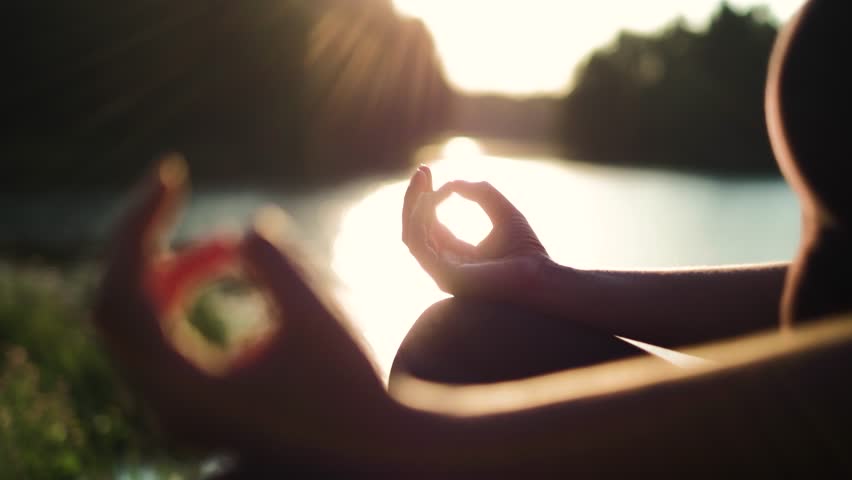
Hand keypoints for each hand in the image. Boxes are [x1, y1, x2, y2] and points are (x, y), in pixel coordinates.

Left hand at [93, 155, 392, 461]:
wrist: (370, 448)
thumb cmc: (351, 388)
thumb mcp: (320, 318)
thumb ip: (277, 266)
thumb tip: (248, 230)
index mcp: (186, 391)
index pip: (123, 297)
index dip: (138, 226)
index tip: (171, 174)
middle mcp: (166, 404)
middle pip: (118, 306)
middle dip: (151, 243)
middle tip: (189, 201)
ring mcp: (174, 403)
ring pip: (137, 318)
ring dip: (172, 268)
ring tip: (227, 244)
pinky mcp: (190, 396)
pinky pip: (160, 331)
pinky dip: (181, 292)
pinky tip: (223, 266)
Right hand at [402, 166, 549, 299]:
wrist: (540, 275)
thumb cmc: (526, 249)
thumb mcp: (502, 211)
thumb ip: (481, 193)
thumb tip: (452, 183)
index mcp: (455, 254)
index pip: (429, 224)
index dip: (426, 196)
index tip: (427, 170)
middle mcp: (443, 265)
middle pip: (414, 229)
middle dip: (414, 198)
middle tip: (421, 170)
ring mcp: (441, 273)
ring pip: (411, 236)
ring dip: (414, 206)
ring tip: (424, 181)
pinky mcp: (444, 275)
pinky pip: (420, 245)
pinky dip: (420, 220)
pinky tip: (431, 198)